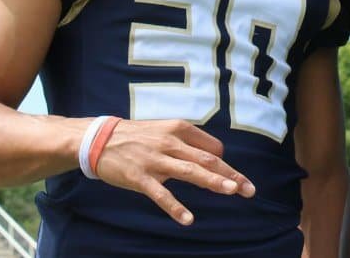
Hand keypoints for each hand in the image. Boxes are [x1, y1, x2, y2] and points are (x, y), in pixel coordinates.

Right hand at [95, 118, 255, 224]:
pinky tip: (188, 219)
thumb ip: (188, 141)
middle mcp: (170, 142)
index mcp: (178, 129)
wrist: (99, 139)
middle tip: (249, 189)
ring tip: (231, 191)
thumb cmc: (137, 137)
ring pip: (190, 172)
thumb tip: (215, 155)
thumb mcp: (164, 130)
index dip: (224, 163)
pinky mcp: (140, 177)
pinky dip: (175, 207)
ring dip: (213, 182)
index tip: (231, 177)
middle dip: (231, 175)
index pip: (212, 147)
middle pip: (208, 160)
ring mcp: (155, 160)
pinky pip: (161, 194)